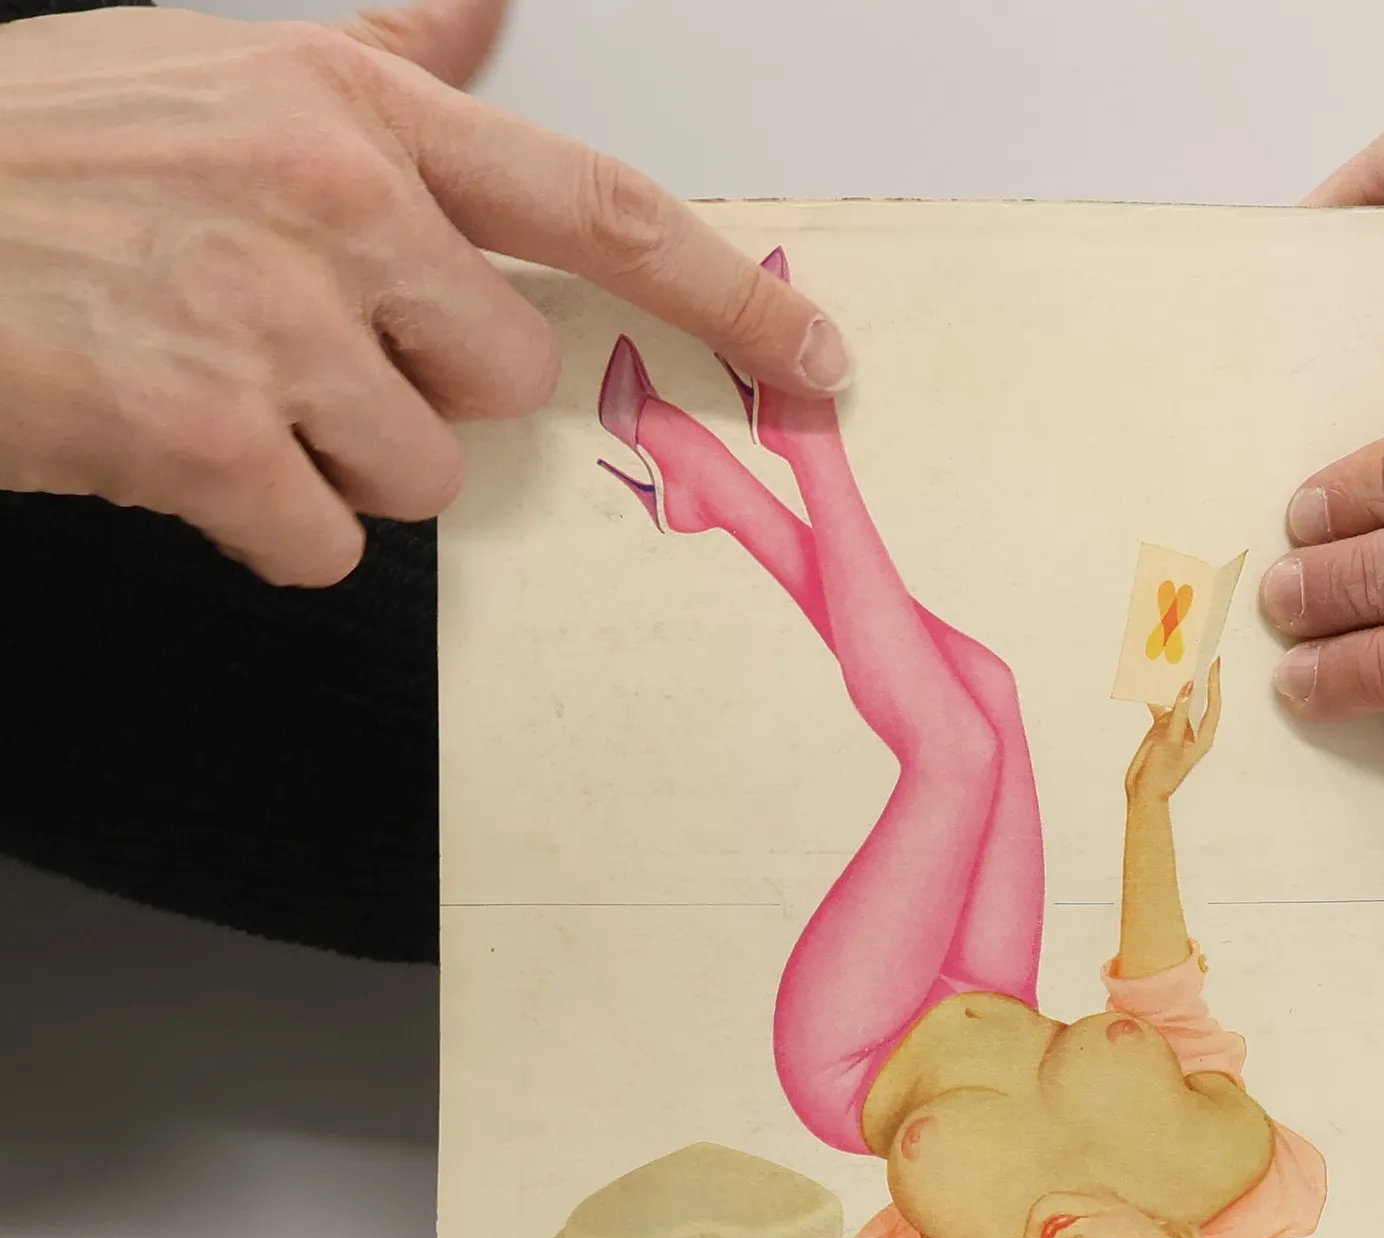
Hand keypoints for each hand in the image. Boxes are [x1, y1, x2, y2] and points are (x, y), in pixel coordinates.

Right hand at [0, 1, 849, 586]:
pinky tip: (181, 450)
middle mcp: (333, 199)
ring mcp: (271, 319)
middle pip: (507, 376)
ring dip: (338, 461)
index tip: (816, 358)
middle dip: (428, 392)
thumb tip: (483, 15)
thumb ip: (381, 62)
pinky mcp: (207, 438)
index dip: (726, 297)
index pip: (597, 206)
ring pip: (424, 475)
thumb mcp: (216, 67)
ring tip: (220, 384)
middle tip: (301, 349)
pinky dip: (266, 527)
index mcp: (350, 108)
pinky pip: (329, 548)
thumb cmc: (36, 156)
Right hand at [1125, 659, 1222, 803]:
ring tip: (1174, 664)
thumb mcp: (1172, 742)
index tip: (1214, 661)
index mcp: (1203, 736)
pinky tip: (1150, 686)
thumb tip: (1188, 689)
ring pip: (1179, 701)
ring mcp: (1176, 729)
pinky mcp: (1161, 730)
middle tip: (1196, 655)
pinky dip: (1156, 698)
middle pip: (1198, 699)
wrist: (1143, 792)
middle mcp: (1192, 730)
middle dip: (1197, 678)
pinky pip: (1161, 708)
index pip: (1213, 703)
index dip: (1214, 682)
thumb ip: (1180, 714)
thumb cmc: (1162, 773)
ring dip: (1175, 686)